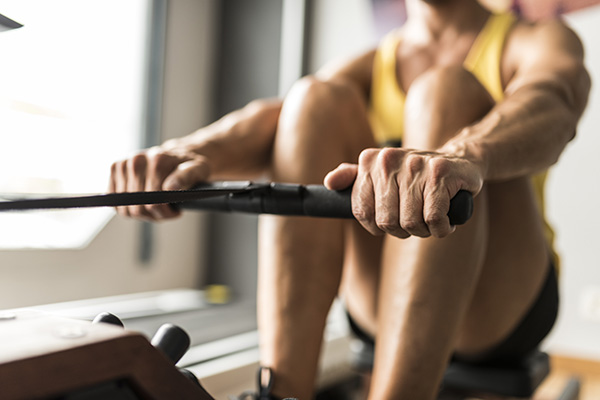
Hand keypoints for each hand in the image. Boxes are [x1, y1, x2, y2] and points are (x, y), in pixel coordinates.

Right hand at [109, 146, 210, 220]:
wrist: (178, 152)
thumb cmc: (190, 164)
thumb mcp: (199, 169)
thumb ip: (186, 177)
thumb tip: (170, 188)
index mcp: (157, 160)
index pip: (153, 201)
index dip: (165, 212)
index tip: (175, 211)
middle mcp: (137, 160)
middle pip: (138, 207)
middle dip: (154, 214)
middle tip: (167, 209)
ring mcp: (123, 164)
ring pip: (125, 208)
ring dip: (142, 212)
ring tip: (157, 204)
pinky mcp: (115, 168)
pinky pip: (116, 203)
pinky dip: (129, 207)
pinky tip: (143, 200)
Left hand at [324, 148, 482, 237]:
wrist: (459, 160)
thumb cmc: (415, 175)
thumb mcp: (381, 173)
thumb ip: (354, 178)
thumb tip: (330, 183)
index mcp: (370, 161)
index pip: (363, 212)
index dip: (378, 226)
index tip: (392, 219)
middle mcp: (389, 159)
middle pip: (387, 222)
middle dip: (403, 230)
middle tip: (416, 219)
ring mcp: (415, 164)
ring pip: (411, 222)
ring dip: (424, 230)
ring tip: (431, 217)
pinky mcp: (441, 172)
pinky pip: (434, 219)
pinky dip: (441, 228)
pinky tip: (445, 220)